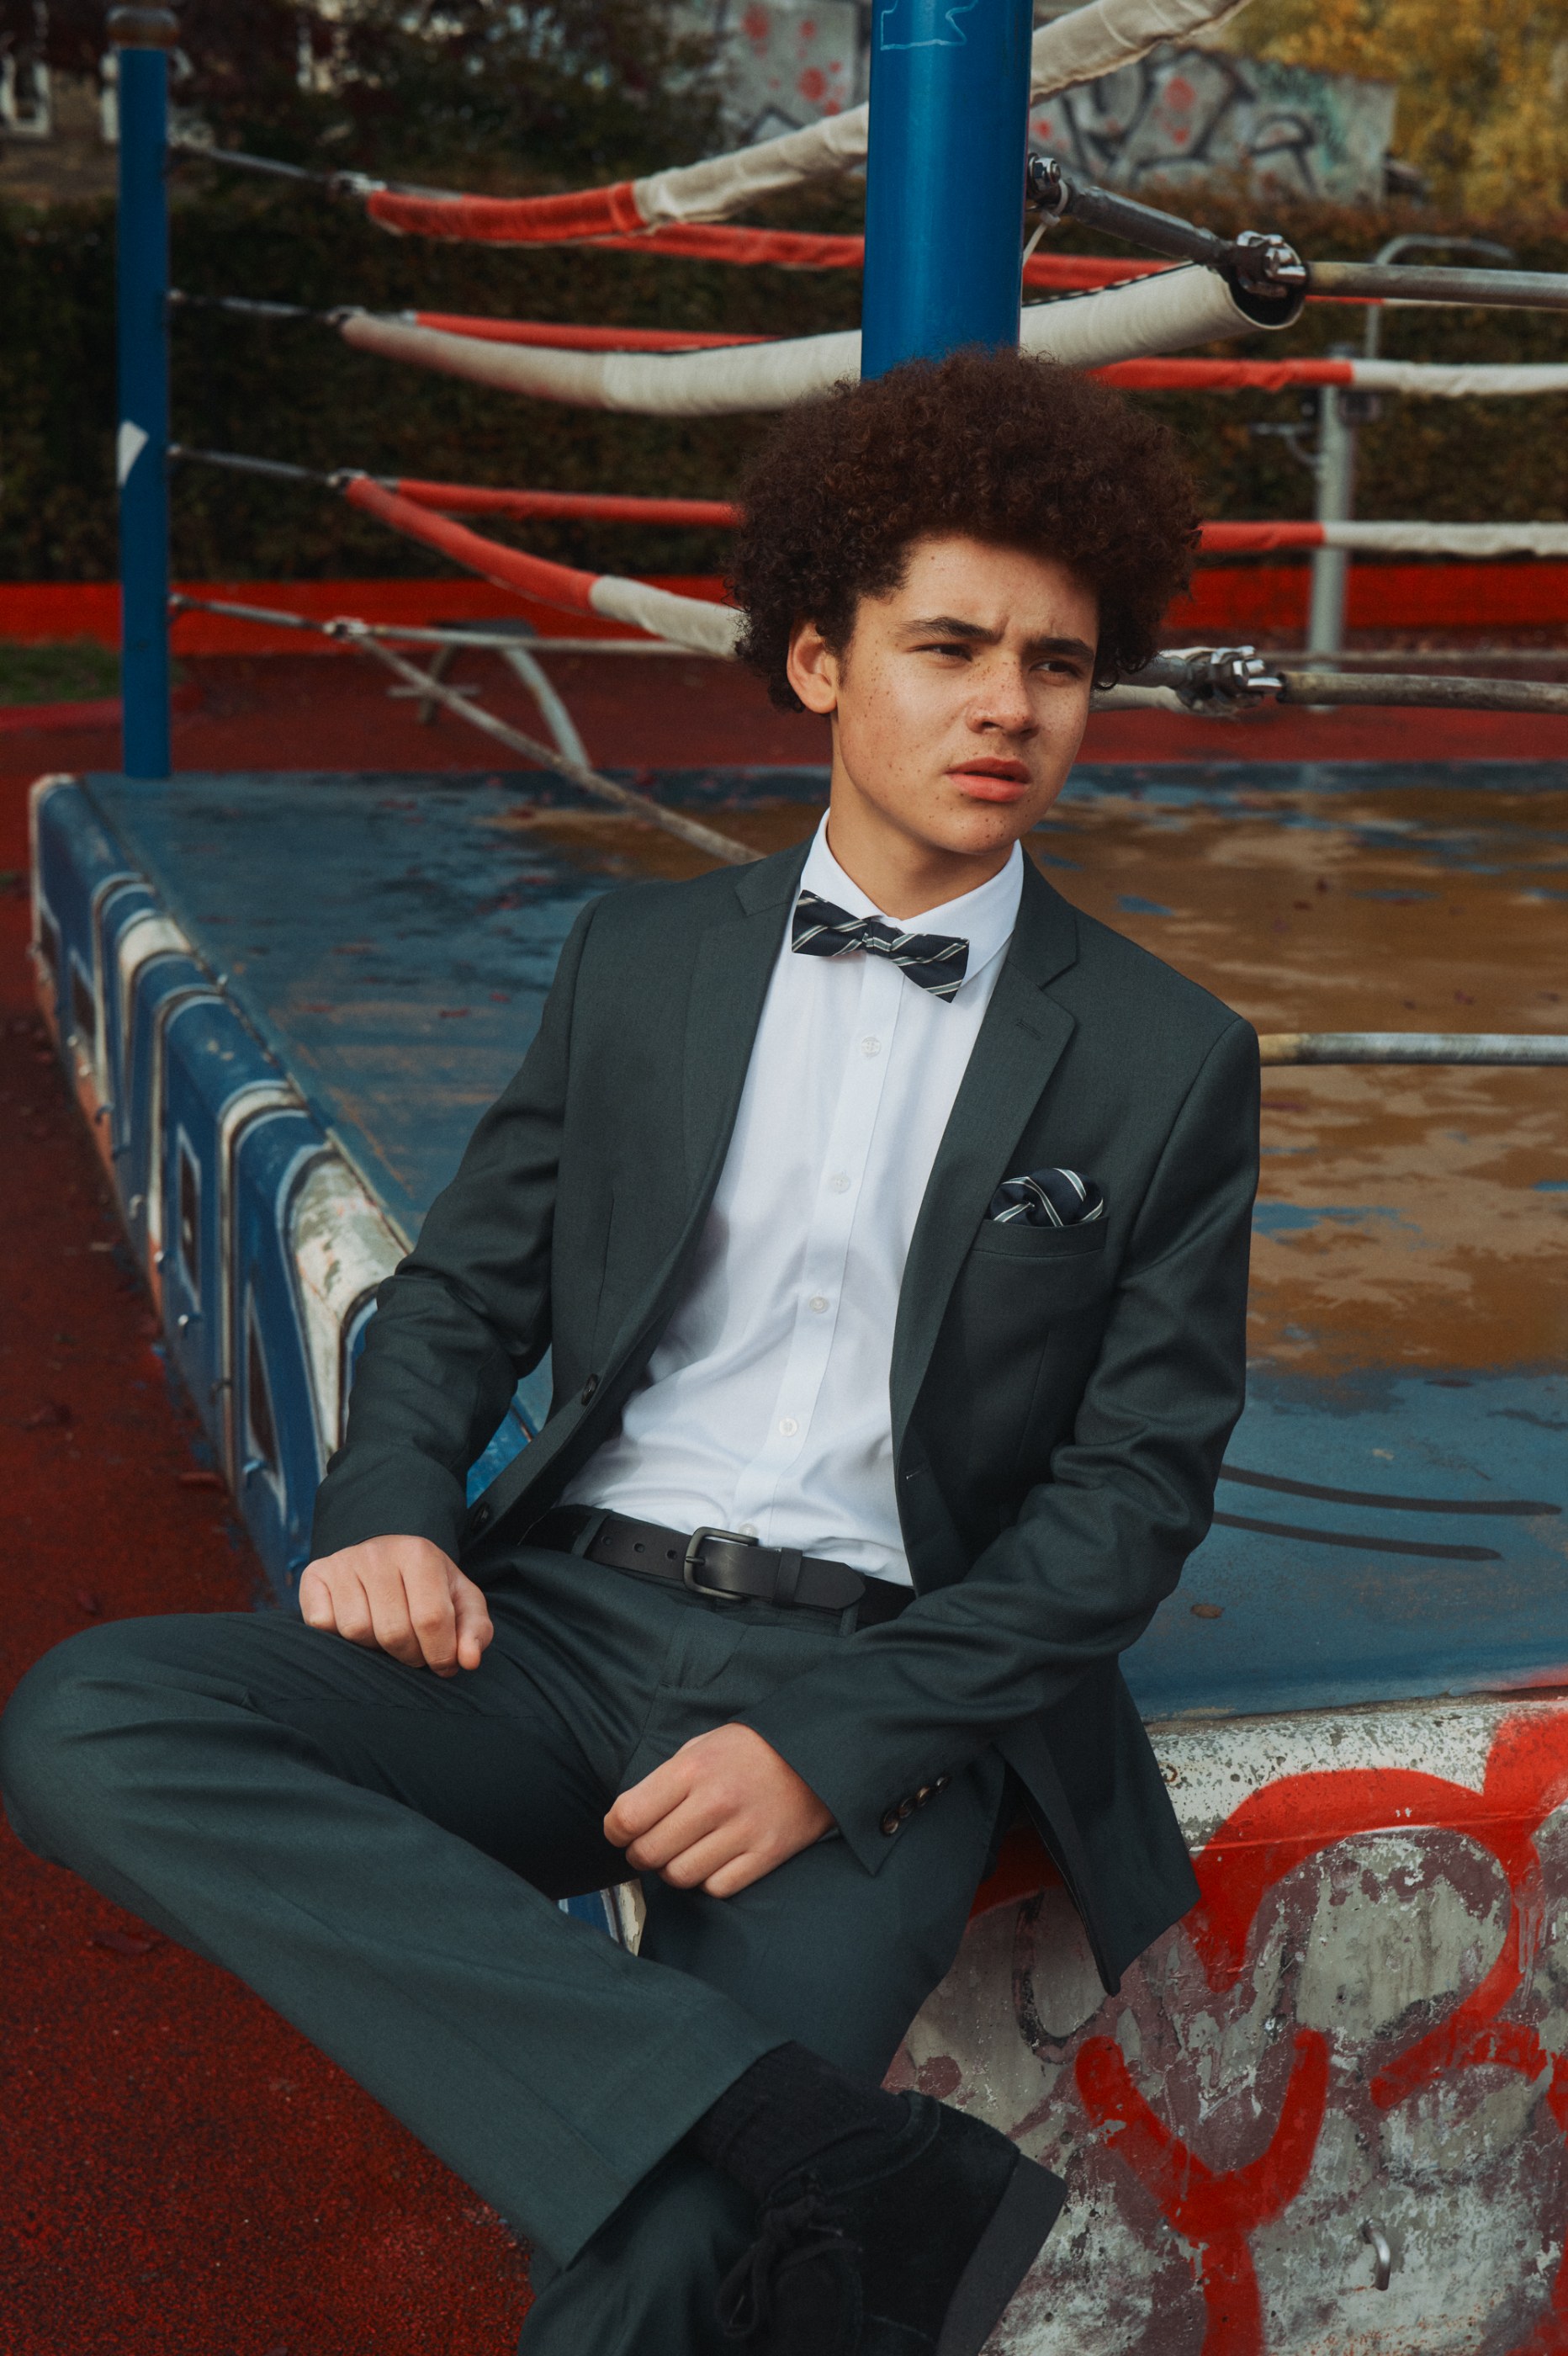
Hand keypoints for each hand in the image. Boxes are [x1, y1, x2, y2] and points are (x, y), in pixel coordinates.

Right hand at [298, 1536, 492, 1676]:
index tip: (444, 1665)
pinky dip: (339, 1637)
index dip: (440, 1653)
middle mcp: (378, 1553)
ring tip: (386, 1634)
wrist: (386, 1558)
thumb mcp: (461, 1601)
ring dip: (375, 1647)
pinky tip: (358, 1622)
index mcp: (419, 1553)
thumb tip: (469, 1661)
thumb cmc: (428, 1587)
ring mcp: (343, 1562)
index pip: (431, 1619)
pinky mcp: (314, 1576)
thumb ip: (475, 1630)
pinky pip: (323, 1626)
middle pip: (393, 1632)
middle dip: (409, 1655)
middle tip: (414, 1651)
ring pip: (357, 1632)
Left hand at [604, 1724, 832, 1898]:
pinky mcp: (767, 1854)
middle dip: (640, 1854)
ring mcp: (743, 1831)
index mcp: (692, 1769)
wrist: (818, 1753)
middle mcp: (715, 1801)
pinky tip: (713, 1862)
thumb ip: (665, 1779)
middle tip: (648, 1847)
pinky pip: (717, 1888)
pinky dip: (708, 1881)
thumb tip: (628, 1819)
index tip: (620, 1831)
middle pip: (649, 1852)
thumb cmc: (751, 1750)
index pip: (628, 1816)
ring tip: (682, 1854)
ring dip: (672, 1870)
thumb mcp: (702, 1745)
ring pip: (680, 1876)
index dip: (614, 1830)